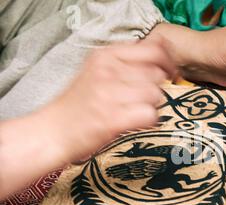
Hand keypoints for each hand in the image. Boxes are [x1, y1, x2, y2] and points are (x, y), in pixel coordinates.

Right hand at [40, 37, 175, 162]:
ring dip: (150, 105)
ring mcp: (110, 95)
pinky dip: (147, 121)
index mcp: (106, 55)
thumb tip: (163, 62)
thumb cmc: (79, 103)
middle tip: (141, 98)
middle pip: (156, 75)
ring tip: (132, 111)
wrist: (53, 131)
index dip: (167, 62)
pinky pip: (150, 115)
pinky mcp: (113, 119)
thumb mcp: (98, 71)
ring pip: (155, 95)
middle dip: (155, 88)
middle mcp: (108, 71)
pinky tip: (134, 122)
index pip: (153, 50)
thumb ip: (127, 63)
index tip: (170, 73)